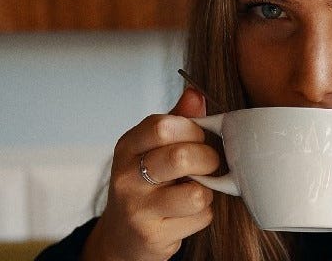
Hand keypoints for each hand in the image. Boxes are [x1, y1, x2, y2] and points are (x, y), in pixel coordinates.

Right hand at [82, 89, 219, 260]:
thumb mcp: (153, 147)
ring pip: (197, 193)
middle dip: (208, 159)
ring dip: (207, 191)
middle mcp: (126, 177)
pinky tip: (187, 212)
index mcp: (128, 147)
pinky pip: (199, 218)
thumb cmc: (145, 184)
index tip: (199, 137)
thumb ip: (177, 120)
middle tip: (208, 164)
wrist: (123, 235)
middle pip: (182, 157)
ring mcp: (137, 209)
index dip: (193, 129)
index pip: (163, 126)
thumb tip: (196, 94)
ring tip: (195, 190)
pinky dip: (203, 214)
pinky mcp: (153, 236)